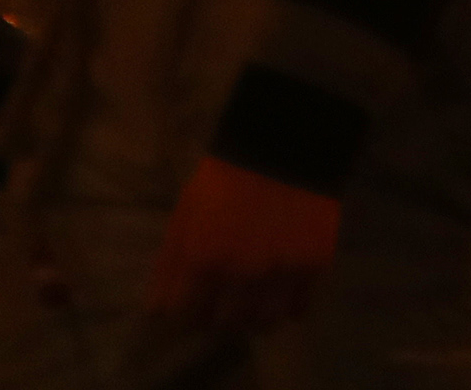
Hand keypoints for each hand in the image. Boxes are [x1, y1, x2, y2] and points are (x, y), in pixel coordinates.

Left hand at [146, 156, 341, 338]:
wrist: (284, 146)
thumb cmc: (224, 179)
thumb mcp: (185, 214)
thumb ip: (169, 265)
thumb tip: (156, 311)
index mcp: (203, 258)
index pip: (184, 315)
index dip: (184, 312)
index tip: (190, 302)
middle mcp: (241, 273)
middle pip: (223, 324)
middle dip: (217, 315)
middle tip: (220, 299)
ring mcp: (280, 272)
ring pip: (262, 324)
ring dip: (252, 318)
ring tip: (250, 302)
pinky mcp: (314, 265)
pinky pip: (298, 309)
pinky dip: (287, 309)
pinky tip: (279, 294)